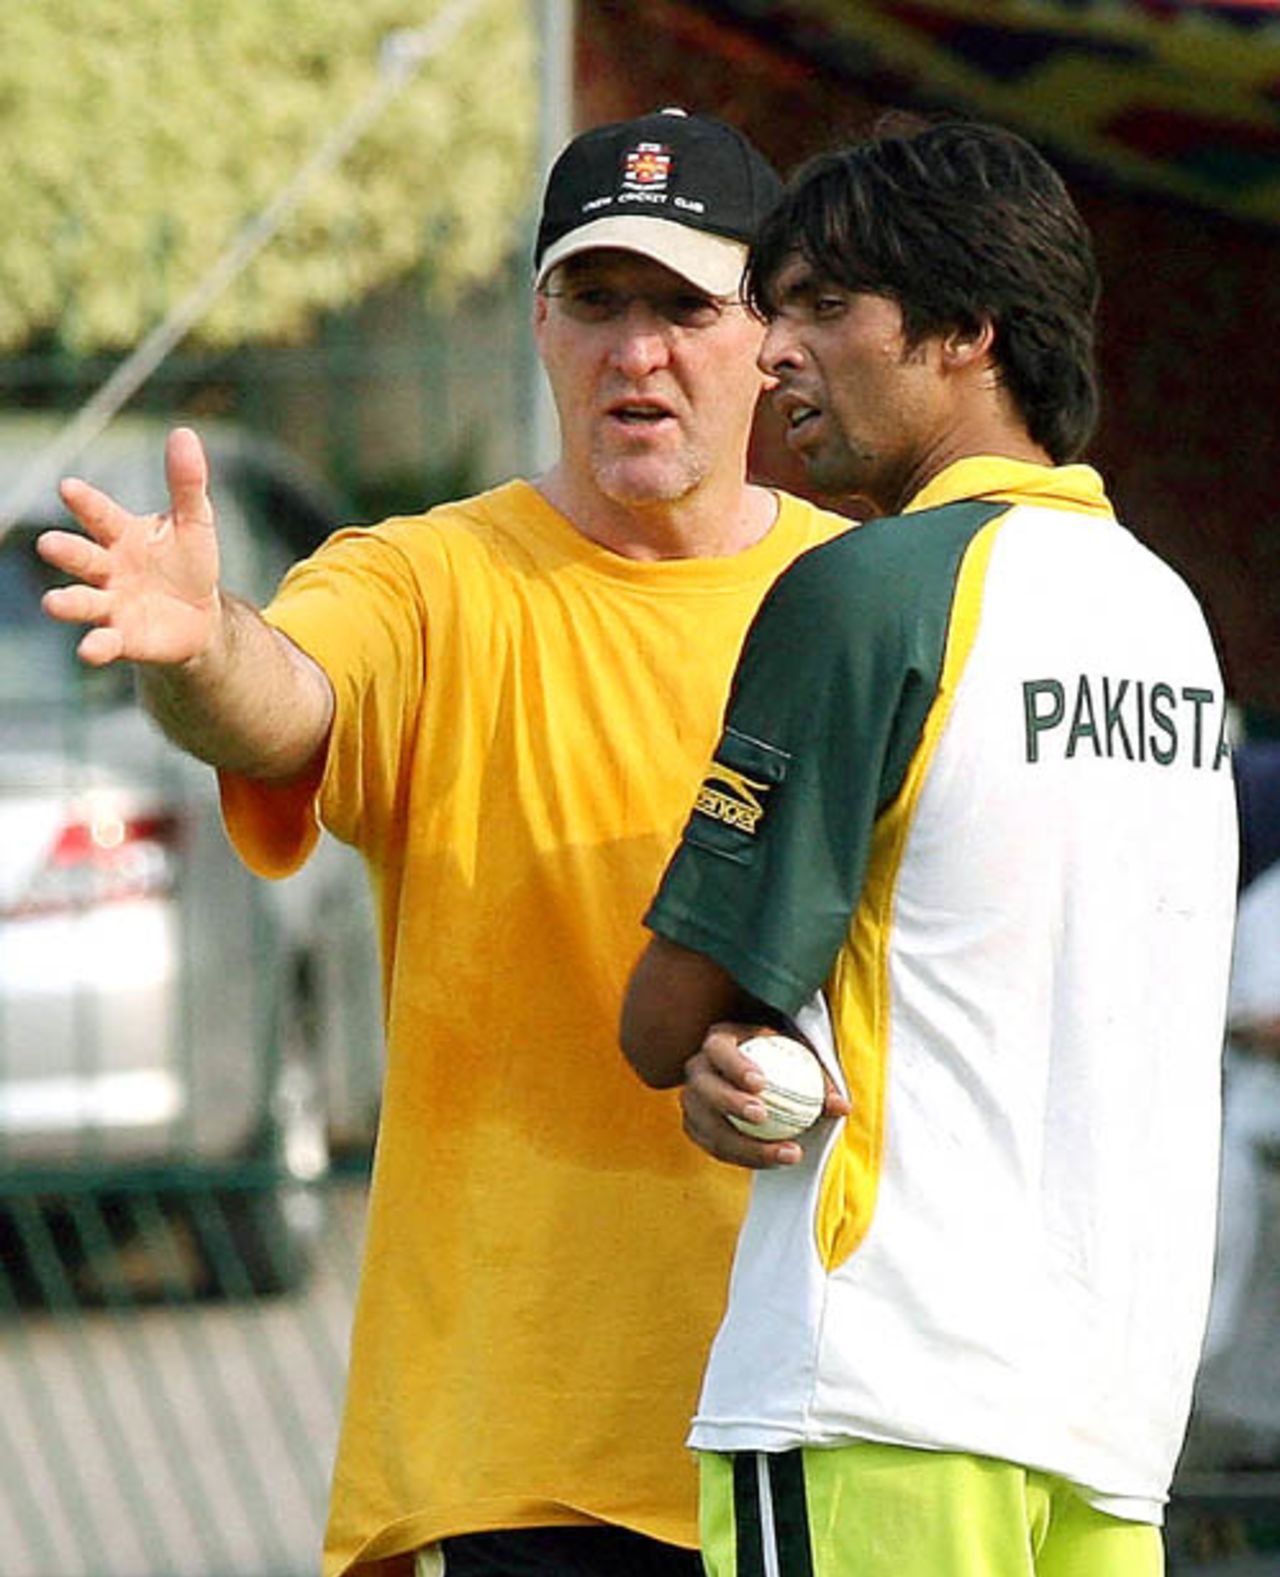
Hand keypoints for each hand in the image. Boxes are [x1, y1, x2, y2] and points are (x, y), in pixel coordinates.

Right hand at [38, 426, 220, 666]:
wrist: (199, 617)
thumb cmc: (188, 563)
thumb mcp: (194, 522)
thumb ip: (186, 483)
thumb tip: (184, 433)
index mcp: (121, 534)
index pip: (100, 514)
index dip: (85, 502)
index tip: (69, 488)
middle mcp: (107, 569)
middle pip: (82, 557)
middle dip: (65, 551)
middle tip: (48, 544)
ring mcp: (111, 604)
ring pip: (83, 601)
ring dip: (67, 602)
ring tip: (53, 602)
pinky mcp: (123, 638)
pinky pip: (105, 642)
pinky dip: (96, 646)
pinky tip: (90, 650)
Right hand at [679, 1022, 849, 1169]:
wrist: (756, 1071)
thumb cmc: (780, 1058)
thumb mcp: (799, 1056)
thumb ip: (818, 1078)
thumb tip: (841, 1106)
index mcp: (719, 1041)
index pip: (719, 1049)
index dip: (734, 1065)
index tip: (761, 1083)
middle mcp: (698, 1068)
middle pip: (703, 1087)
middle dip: (729, 1103)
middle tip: (762, 1117)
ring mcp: (692, 1099)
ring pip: (704, 1124)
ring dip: (741, 1143)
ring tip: (782, 1153)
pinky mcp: (695, 1126)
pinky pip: (712, 1146)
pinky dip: (740, 1157)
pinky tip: (772, 1162)